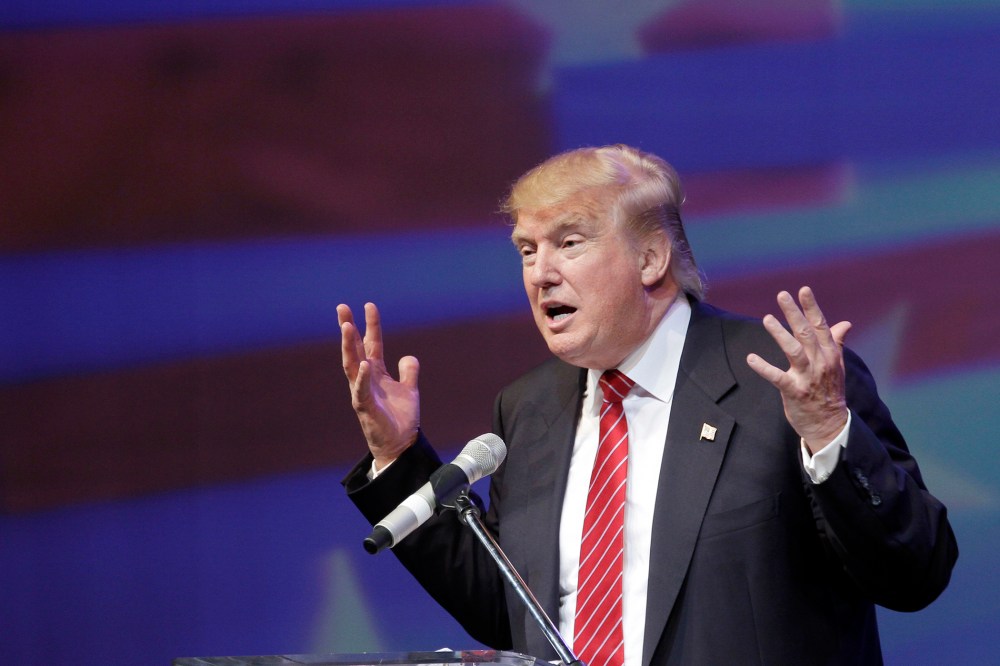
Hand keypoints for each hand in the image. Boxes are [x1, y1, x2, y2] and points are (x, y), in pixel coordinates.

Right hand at [337, 302, 419, 468]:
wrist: (400, 445)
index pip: (372, 343)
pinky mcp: (365, 408)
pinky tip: (365, 364)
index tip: (368, 305)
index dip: (371, 325)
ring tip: (346, 326)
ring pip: (352, 365)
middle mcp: (366, 379)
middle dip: (348, 328)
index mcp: (376, 373)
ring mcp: (363, 392)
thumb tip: (408, 356)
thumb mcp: (409, 390)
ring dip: (348, 346)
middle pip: (355, 349)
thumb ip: (408, 372)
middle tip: (342, 307)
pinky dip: (363, 378)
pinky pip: (362, 390)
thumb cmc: (400, 419)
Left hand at [746, 287, 851, 453]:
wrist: (830, 425)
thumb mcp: (837, 366)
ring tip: (767, 319)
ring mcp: (807, 377)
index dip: (811, 307)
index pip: (821, 326)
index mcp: (830, 355)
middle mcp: (820, 363)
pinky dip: (763, 368)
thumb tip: (845, 323)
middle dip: (794, 313)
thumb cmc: (830, 392)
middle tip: (782, 295)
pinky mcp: (794, 391)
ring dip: (780, 334)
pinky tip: (751, 358)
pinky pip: (777, 377)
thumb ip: (837, 343)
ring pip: (794, 351)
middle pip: (806, 333)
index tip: (803, 290)